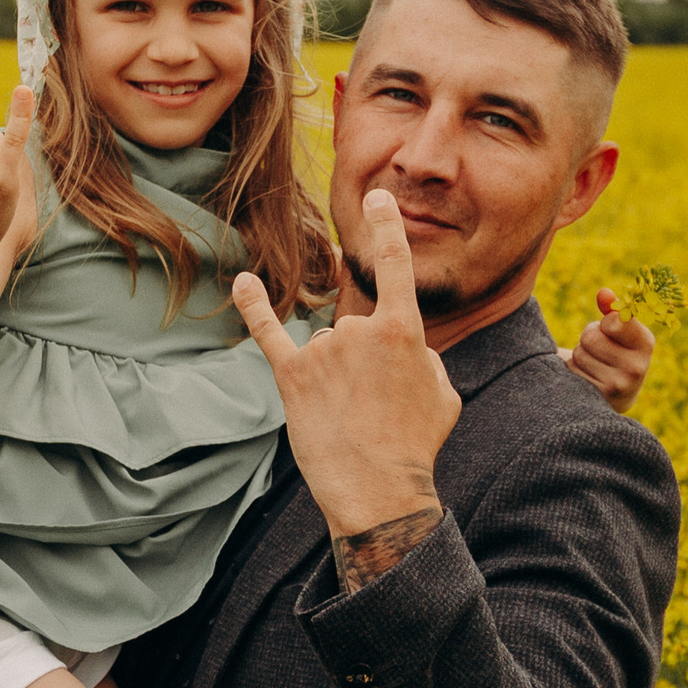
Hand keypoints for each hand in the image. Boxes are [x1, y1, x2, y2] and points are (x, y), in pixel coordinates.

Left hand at [234, 189, 461, 538]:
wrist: (379, 490)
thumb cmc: (416, 445)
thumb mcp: (443, 393)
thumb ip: (423, 356)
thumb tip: (400, 347)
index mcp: (403, 330)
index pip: (396, 265)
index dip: (386, 228)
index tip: (376, 197)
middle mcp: (359, 329)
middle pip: (357, 330)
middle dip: (366, 369)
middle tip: (377, 412)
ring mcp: (323, 351)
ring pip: (328, 349)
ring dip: (337, 380)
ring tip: (351, 420)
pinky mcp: (292, 376)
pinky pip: (270, 333)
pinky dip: (255, 307)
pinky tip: (243, 283)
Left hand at [561, 286, 654, 413]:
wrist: (613, 394)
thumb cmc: (615, 351)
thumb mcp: (618, 329)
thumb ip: (612, 309)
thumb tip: (604, 293)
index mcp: (646, 344)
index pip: (614, 320)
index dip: (606, 322)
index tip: (613, 330)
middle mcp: (637, 368)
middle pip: (591, 337)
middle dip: (590, 337)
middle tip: (601, 349)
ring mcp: (617, 385)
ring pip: (580, 353)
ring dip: (582, 354)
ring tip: (596, 363)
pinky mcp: (596, 397)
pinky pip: (572, 369)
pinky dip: (575, 369)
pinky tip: (589, 376)